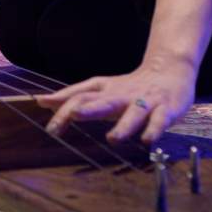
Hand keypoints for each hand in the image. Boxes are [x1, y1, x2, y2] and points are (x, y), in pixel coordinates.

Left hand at [35, 55, 197, 144]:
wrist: (169, 71)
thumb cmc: (130, 87)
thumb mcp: (100, 90)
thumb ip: (74, 97)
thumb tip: (42, 101)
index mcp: (105, 90)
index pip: (80, 95)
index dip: (62, 101)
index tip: (42, 105)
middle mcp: (122, 95)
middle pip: (103, 101)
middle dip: (88, 109)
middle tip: (72, 115)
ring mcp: (144, 102)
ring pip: (133, 113)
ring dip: (123, 125)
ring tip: (112, 139)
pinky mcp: (165, 109)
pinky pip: (159, 121)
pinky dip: (153, 130)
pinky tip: (146, 140)